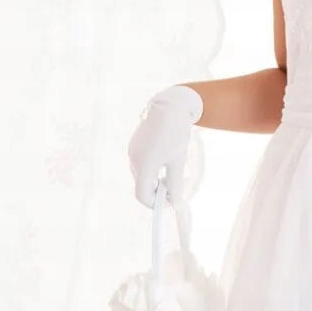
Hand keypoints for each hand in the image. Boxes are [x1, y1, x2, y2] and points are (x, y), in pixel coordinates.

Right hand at [128, 84, 203, 207]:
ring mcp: (132, 151)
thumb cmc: (175, 134)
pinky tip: (165, 158)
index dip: (156, 204)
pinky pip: (141, 164)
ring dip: (156, 180)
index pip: (142, 196)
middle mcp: (134, 160)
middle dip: (158, 191)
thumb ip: (175, 184)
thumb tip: (175, 201)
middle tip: (176, 186)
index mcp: (144, 166)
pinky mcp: (134, 144)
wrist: (169, 107)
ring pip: (142, 175)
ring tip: (173, 170)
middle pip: (143, 186)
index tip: (171, 202)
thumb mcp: (178, 162)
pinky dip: (152, 168)